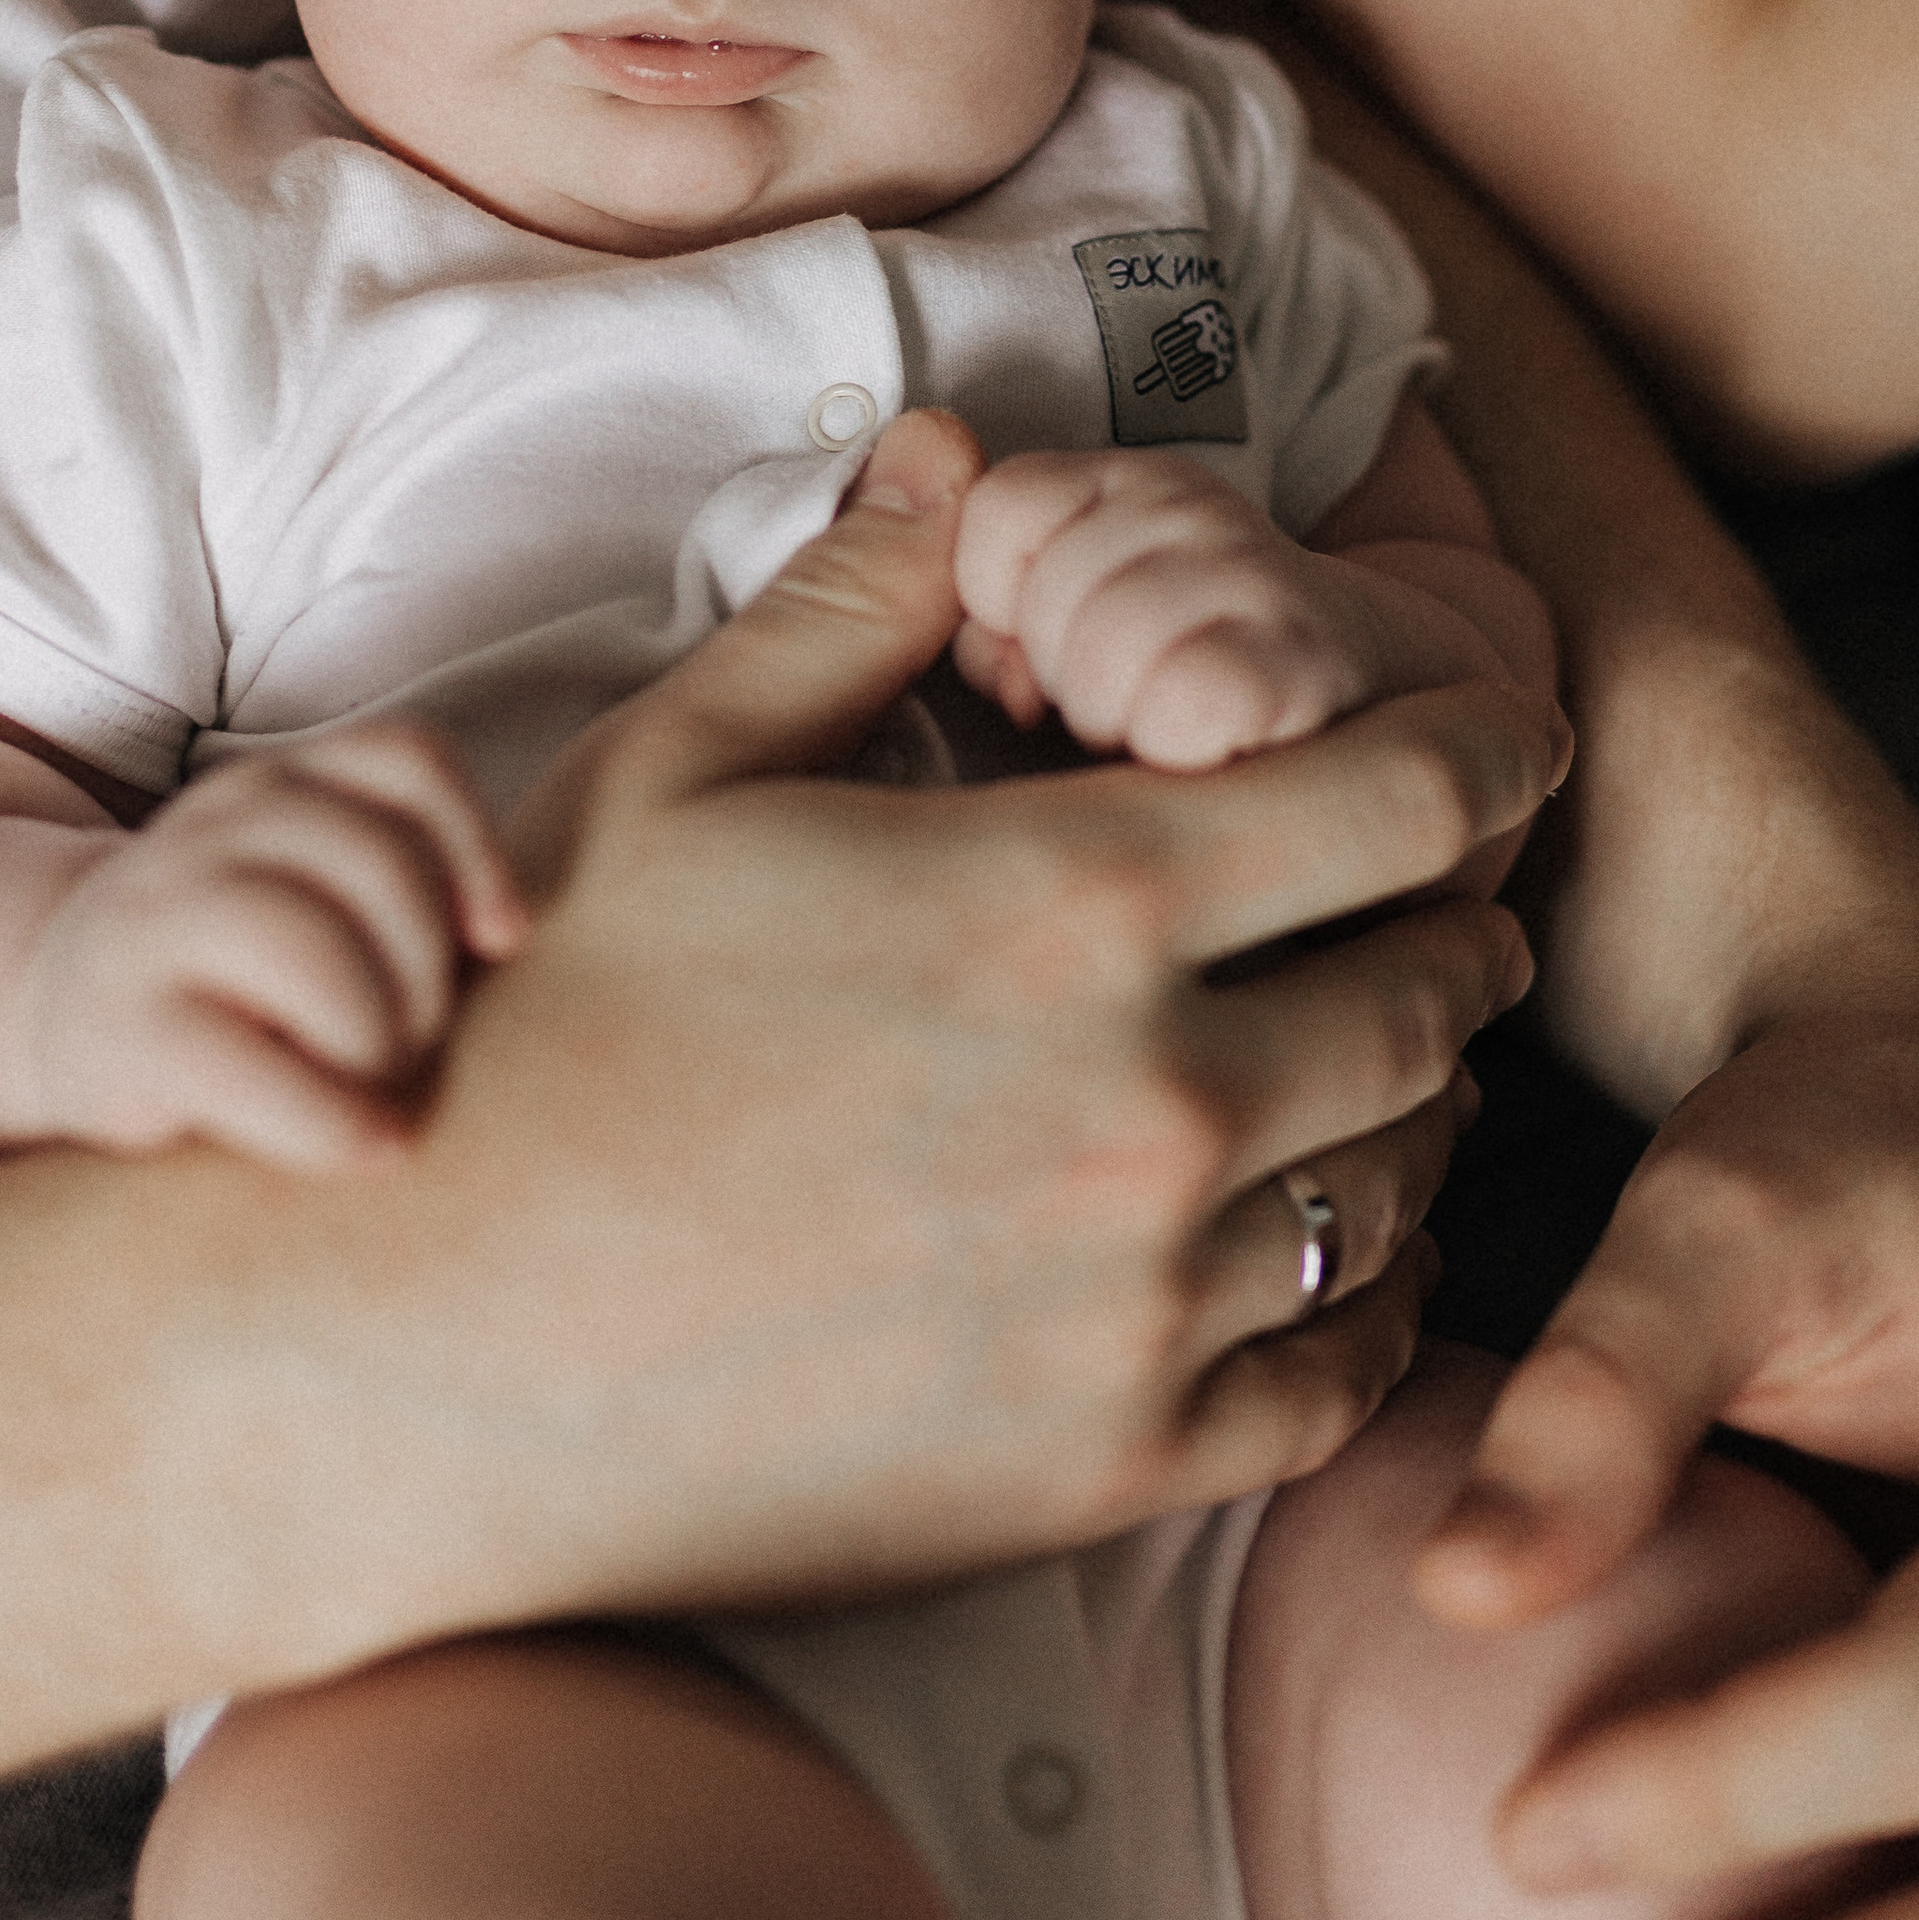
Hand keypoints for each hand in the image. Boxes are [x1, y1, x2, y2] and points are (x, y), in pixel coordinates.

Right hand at [24, 726, 527, 1167]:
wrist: (58, 1014)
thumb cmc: (247, 974)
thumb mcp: (319, 893)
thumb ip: (408, 891)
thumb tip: (509, 938)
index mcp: (280, 784)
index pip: (405, 761)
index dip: (474, 848)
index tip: (499, 942)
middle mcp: (214, 827)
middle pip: (376, 860)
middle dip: (427, 970)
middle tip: (418, 1047)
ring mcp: (156, 918)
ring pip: (311, 945)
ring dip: (379, 1035)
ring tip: (380, 1092)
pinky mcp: (121, 1028)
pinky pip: (245, 1063)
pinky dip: (329, 1118)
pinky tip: (366, 1147)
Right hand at [405, 410, 1568, 1612]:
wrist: (413, 1347)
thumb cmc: (534, 1024)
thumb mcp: (679, 768)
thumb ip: (859, 603)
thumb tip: (957, 456)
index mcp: (1077, 896)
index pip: (1410, 792)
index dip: (1488, 744)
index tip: (1504, 734)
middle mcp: (1158, 1096)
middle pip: (1446, 980)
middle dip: (1455, 912)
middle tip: (1422, 890)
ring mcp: (1146, 1300)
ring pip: (1411, 1172)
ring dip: (1416, 1094)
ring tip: (1362, 1050)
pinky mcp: (1111, 1463)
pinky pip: (1346, 1369)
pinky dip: (1369, 1290)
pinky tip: (1320, 1241)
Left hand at [951, 445, 1486, 769]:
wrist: (1395, 711)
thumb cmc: (1204, 689)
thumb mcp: (1082, 636)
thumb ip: (1000, 631)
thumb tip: (993, 662)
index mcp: (1122, 483)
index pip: (996, 509)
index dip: (998, 601)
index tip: (1049, 657)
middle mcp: (1189, 503)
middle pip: (1045, 597)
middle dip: (1064, 681)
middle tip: (1134, 704)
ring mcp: (1253, 571)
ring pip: (1102, 658)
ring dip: (1122, 724)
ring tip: (1172, 732)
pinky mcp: (1306, 658)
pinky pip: (1184, 705)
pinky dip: (1182, 751)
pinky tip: (1215, 756)